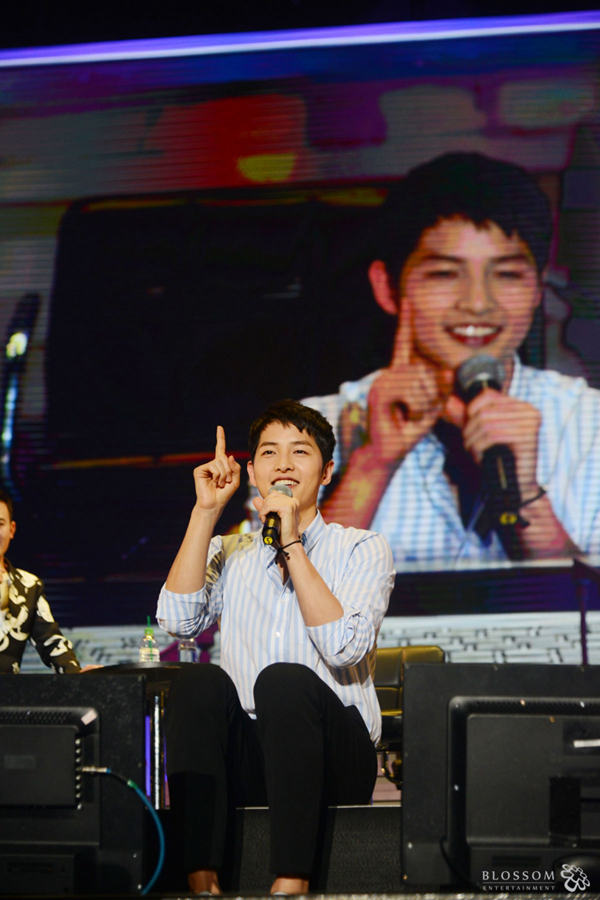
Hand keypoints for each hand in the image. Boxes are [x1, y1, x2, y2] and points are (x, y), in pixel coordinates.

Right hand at [193, 426, 239, 513]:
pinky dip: (218, 475)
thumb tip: (228, 455)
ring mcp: (205, 467)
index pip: (220, 449)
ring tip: (220, 484)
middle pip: (224, 458)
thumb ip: (235, 467)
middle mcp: (212, 464)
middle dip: (229, 471)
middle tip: (226, 482)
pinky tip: (214, 482)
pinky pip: (213, 466)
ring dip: (224, 475)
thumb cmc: (224, 494)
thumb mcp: (235, 481)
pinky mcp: (199, 470)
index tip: (219, 427)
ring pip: (219, 463)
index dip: (220, 438)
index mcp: (220, 465)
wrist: (214, 504)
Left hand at [253, 489, 299, 547]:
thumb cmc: (281, 532)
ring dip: (263, 511)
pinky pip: (269, 505)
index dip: (266, 503)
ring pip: (269, 501)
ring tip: (264, 520)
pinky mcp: (288, 508)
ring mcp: (291, 503)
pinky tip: (265, 520)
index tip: (265, 515)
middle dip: (264, 507)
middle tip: (264, 518)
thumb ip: (264, 507)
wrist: (288, 542)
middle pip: (271, 496)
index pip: (274, 494)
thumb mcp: (271, 516)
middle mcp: (293, 500)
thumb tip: (255, 499)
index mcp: (292, 501)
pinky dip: (263, 512)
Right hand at [363, 297, 453, 465]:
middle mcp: (390, 372)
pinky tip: (404, 416)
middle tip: (420, 411)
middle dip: (433, 393)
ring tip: (411, 415)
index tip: (409, 300)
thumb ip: (442, 388)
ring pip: (419, 379)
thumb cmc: (409, 429)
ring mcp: (383, 380)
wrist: (388, 451)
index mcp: (401, 372)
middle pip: (425, 368)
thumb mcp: (433, 406)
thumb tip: (448, 370)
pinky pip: (410, 390)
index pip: (404, 342)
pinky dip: (416, 406)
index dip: (407, 321)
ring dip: (425, 402)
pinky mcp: (380, 392)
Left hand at [446, 388, 540, 492]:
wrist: (515, 487)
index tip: (467, 427)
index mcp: (522, 406)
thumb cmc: (498, 458)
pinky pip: (492, 436)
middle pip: (485, 411)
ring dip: (472, 440)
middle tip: (467, 445)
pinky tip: (479, 458)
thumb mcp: (481, 433)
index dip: (471, 409)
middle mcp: (530, 412)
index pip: (489, 395)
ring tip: (472, 452)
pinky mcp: (528, 438)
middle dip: (469, 429)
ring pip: (486, 424)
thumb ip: (466, 417)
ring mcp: (531, 424)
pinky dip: (479, 448)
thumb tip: (448, 401)